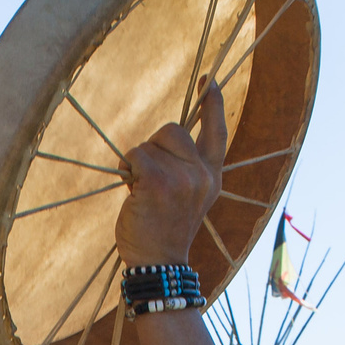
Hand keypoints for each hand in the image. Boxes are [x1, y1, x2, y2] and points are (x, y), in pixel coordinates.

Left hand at [115, 78, 226, 268]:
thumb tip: (161, 141)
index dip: (212, 103)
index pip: (217, 132)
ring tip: (142, 193)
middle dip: (153, 147)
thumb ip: (183, 168)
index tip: (207, 80)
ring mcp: (183, 178)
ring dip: (137, 164)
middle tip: (149, 179)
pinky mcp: (159, 182)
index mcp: (212, 177)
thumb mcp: (186, 197)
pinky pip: (135, 155)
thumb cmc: (163, 231)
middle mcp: (202, 174)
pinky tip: (132, 192)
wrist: (158, 264)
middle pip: (171, 130)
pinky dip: (127, 169)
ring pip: (148, 145)